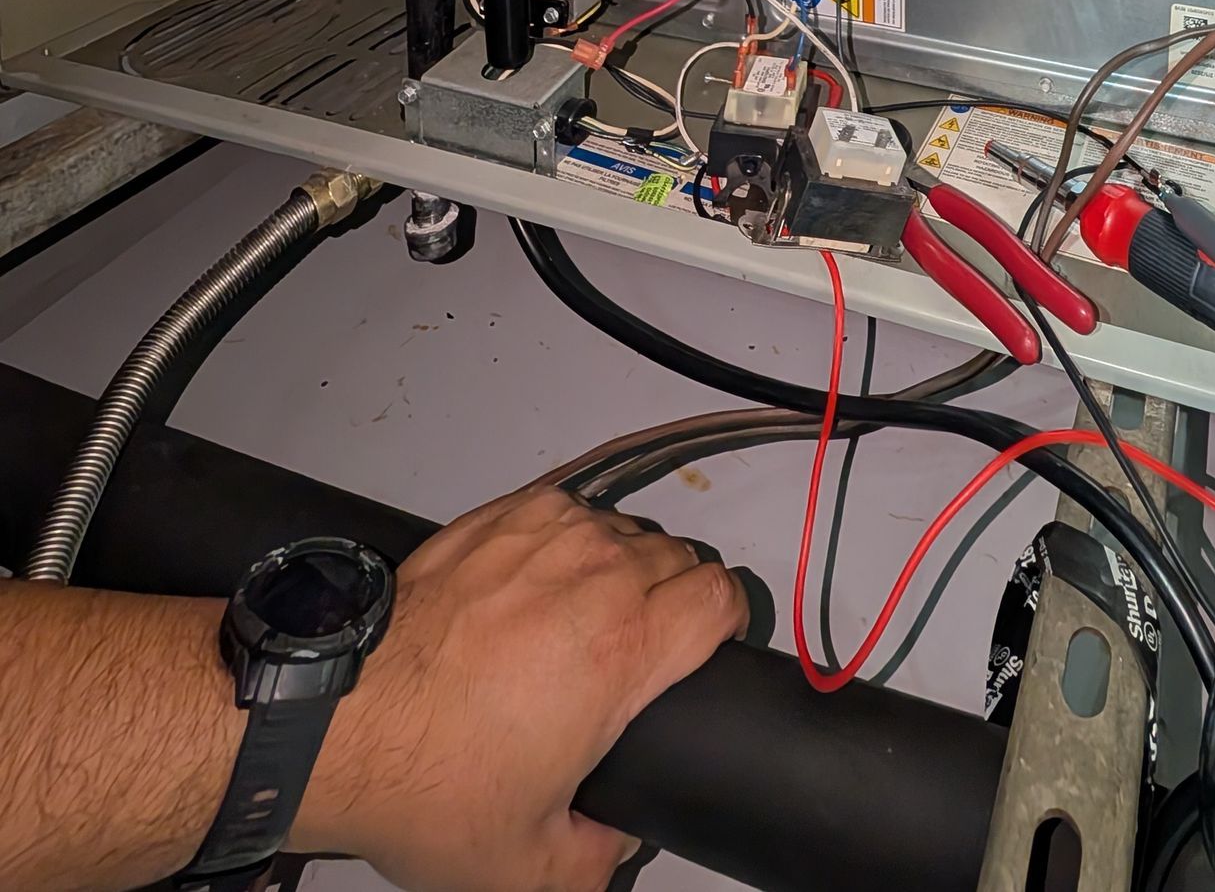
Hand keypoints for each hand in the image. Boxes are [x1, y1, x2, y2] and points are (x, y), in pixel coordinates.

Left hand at [290, 480, 746, 891]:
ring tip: (582, 620)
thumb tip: (619, 839)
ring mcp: (544, 537)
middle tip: (633, 653)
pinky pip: (566, 509)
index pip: (721, 594)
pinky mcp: (497, 518)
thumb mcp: (529, 866)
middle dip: (671, 602)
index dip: (723, 623)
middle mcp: (595, 575)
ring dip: (621, 567)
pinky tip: (537, 585)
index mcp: (623, 649)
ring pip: (623, 530)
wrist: (340, 723)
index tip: (706, 646)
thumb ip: (602, 860)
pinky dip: (566, 540)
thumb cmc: (427, 777)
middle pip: (677, 558)